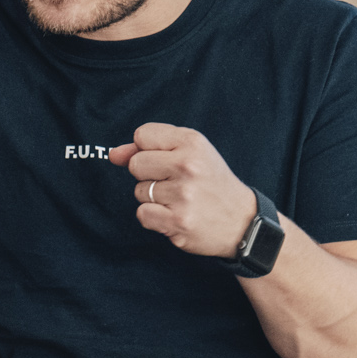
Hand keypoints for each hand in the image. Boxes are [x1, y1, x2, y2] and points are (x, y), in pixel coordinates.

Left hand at [108, 123, 255, 257]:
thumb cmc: (211, 183)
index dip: (148, 149)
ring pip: (138, 191)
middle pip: (135, 164)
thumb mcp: (190, 154)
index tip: (167, 160)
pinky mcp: (178, 222)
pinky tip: (175, 216)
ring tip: (180, 200)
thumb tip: (113, 155)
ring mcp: (183, 195)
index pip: (142, 135)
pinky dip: (154, 218)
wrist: (242, 222)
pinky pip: (142, 214)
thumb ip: (149, 148)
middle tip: (174, 183)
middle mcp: (188, 165)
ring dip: (153, 199)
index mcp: (192, 142)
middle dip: (148, 175)